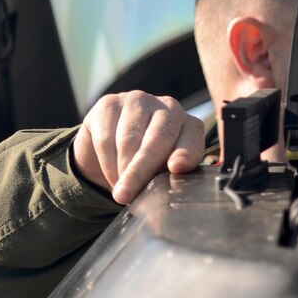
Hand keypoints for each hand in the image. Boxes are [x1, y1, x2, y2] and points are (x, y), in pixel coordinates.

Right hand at [70, 92, 206, 204]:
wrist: (111, 149)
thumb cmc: (148, 164)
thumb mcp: (163, 173)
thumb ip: (169, 179)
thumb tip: (164, 196)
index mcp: (189, 126)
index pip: (191, 139)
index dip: (185, 153)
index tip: (176, 167)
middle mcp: (169, 107)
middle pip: (156, 140)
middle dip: (140, 171)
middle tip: (126, 196)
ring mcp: (139, 101)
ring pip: (128, 139)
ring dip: (121, 169)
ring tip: (120, 190)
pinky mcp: (110, 103)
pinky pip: (106, 137)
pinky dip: (106, 161)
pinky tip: (111, 173)